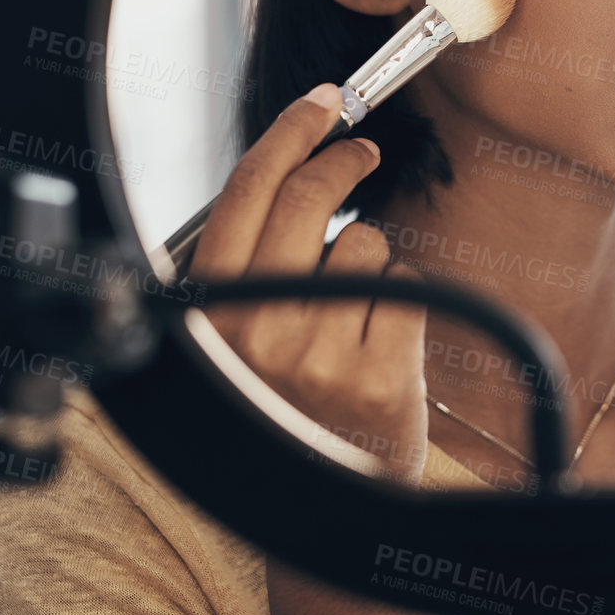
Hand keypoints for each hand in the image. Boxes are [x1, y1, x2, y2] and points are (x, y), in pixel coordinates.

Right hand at [189, 83, 428, 482]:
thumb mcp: (237, 335)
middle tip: (363, 152)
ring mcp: (316, 357)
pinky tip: (381, 342)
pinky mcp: (378, 379)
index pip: (247, 192)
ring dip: (369, 259)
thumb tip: (295, 164)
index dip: (290, 134)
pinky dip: (400, 302)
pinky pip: (403, 289)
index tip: (323, 104)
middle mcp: (254, 333)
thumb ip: (250, 262)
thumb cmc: (282, 404)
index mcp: (211, 312)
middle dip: (343, 160)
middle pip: (308, 201)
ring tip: (352, 312)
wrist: (318, 510)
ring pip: (364, 244)